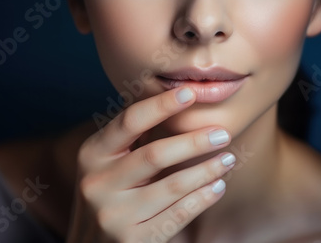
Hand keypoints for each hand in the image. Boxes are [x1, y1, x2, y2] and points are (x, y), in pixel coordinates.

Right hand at [67, 87, 235, 242]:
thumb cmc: (109, 195)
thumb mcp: (107, 164)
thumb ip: (132, 140)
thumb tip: (174, 102)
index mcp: (92, 154)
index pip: (129, 121)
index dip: (161, 105)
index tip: (190, 92)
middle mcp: (96, 183)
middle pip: (154, 154)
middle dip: (193, 141)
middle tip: (223, 133)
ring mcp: (112, 215)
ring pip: (171, 186)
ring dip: (205, 170)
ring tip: (227, 159)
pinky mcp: (131, 241)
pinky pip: (177, 215)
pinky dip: (202, 198)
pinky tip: (217, 187)